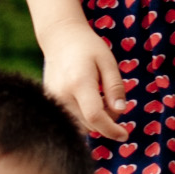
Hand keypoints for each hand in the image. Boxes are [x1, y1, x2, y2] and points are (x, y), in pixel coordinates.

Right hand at [43, 23, 129, 141]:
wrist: (60, 38)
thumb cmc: (88, 47)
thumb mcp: (108, 62)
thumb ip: (114, 88)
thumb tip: (121, 111)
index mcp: (79, 83)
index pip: (95, 117)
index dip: (111, 130)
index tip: (124, 135)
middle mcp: (62, 95)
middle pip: (89, 124)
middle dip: (107, 121)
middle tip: (113, 100)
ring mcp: (53, 100)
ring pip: (80, 125)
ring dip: (95, 120)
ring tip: (100, 98)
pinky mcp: (50, 102)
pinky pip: (71, 119)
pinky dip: (84, 116)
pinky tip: (88, 99)